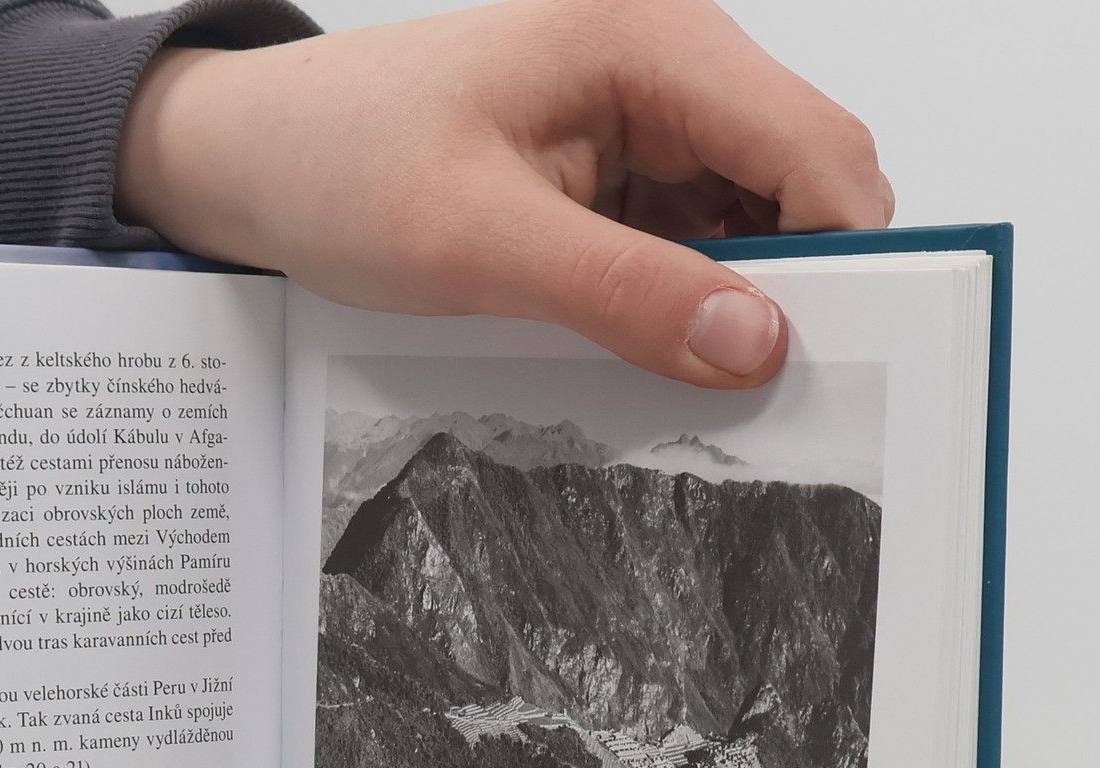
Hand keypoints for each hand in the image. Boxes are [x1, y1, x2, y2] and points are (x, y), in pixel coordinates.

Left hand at [117, 0, 893, 385]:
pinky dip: (684, 297)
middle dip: (794, 284)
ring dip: (734, 300)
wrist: (255, 158)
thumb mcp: (480, 244)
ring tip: (688, 378)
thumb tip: (755, 344)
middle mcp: (669, 64)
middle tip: (751, 393)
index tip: (832, 363)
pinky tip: (649, 349)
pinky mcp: (613, 168)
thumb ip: (624, 291)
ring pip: (749, 219)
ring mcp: (645, 116)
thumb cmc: (341, 166)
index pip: (814, 148)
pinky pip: (687, 237)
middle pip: (800, 181)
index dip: (844, 256)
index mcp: (653, 41)